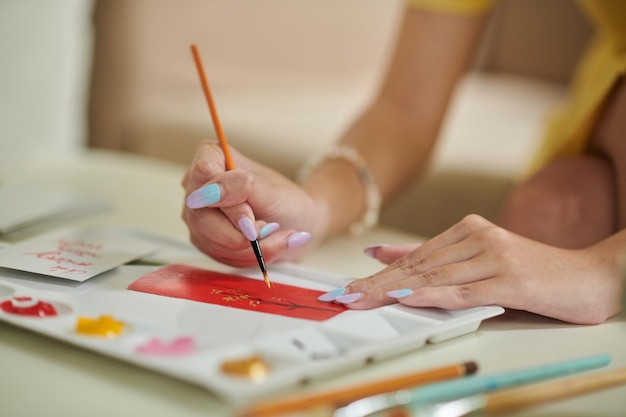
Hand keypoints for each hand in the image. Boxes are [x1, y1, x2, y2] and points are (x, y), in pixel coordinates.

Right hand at [181, 140, 319, 266]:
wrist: (298, 223)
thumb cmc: (286, 200)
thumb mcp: (270, 191)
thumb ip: (241, 186)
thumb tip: (210, 192)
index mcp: (212, 157)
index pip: (203, 173)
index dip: (224, 196)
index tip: (250, 213)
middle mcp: (198, 186)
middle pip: (201, 215)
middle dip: (241, 230)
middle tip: (269, 228)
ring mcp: (198, 216)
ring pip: (212, 241)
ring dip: (252, 246)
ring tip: (277, 235)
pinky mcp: (205, 241)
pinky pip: (220, 256)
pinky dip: (251, 255)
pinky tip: (269, 245)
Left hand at [320, 214, 622, 323]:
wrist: (591, 275)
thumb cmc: (534, 271)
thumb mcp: (479, 258)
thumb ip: (432, 256)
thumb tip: (381, 254)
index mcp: (467, 231)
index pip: (413, 257)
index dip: (377, 275)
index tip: (347, 288)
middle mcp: (477, 238)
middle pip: (417, 266)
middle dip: (375, 284)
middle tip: (343, 296)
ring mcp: (494, 256)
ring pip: (434, 276)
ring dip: (394, 290)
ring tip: (362, 300)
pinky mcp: (511, 278)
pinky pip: (465, 289)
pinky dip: (433, 295)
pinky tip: (408, 298)